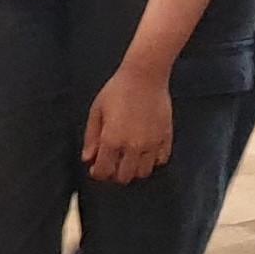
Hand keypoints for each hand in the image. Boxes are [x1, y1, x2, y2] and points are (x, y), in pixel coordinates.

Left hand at [82, 71, 173, 185]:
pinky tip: (145, 151)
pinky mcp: (166, 139)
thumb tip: (88, 159)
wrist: (145, 76)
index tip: (96, 169)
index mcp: (112, 140)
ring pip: (143, 172)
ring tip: (128, 158)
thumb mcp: (97, 111)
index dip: (98, 173)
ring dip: (134, 169)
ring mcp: (152, 144)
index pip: (104, 171)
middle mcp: (133, 147)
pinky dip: (152, 160)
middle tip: (112, 164)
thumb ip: (91, 137)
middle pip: (124, 177)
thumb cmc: (117, 90)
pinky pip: (161, 160)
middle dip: (115, 174)